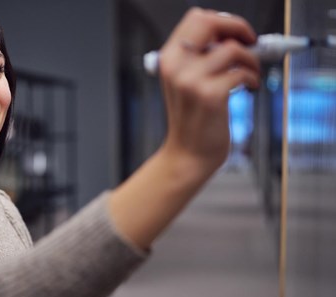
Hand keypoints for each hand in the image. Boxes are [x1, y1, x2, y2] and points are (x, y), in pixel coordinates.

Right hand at [158, 8, 260, 175]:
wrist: (188, 154)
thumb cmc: (192, 120)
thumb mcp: (185, 82)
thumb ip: (199, 57)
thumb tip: (232, 36)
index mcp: (168, 59)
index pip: (196, 18)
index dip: (222, 21)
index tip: (236, 32)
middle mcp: (176, 66)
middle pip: (210, 23)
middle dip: (238, 28)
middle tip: (250, 42)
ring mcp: (191, 81)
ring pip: (232, 49)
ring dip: (250, 60)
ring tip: (250, 73)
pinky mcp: (210, 95)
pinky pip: (241, 73)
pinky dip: (252, 78)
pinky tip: (249, 88)